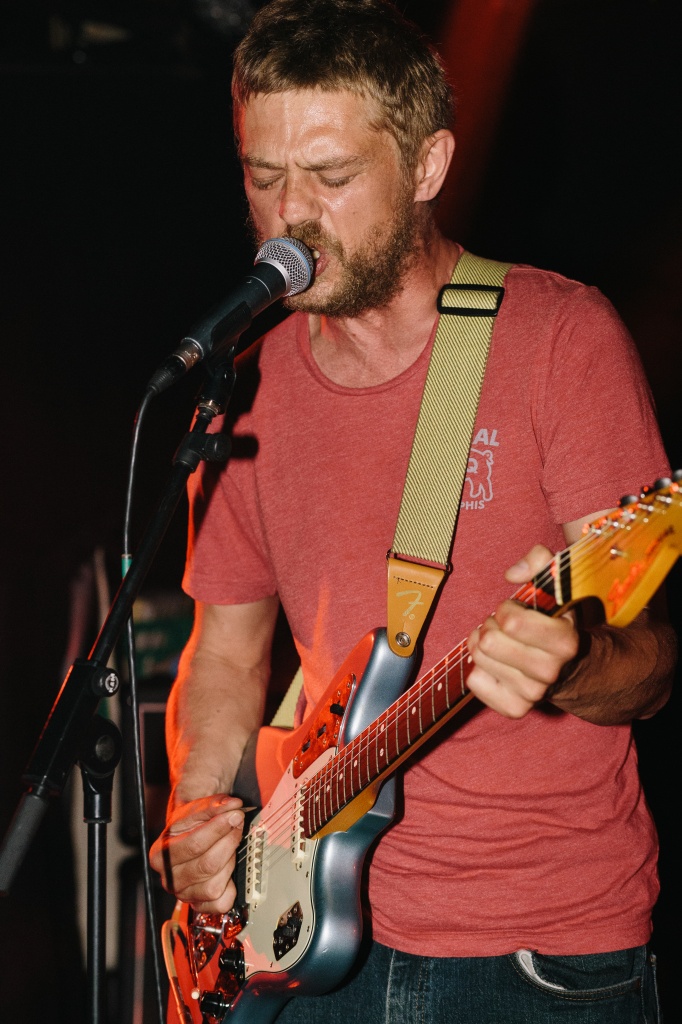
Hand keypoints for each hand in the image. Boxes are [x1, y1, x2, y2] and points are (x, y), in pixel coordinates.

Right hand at [149, 794, 246, 912]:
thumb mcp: (197, 808)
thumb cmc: (190, 823)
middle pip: (207, 865)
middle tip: (237, 826)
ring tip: (230, 847)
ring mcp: (183, 894)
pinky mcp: (199, 905)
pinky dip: (230, 889)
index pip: (194, 845)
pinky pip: (221, 904)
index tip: (235, 815)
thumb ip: (215, 804)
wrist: (189, 834)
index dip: (219, 829)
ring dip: (229, 863)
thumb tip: (234, 805)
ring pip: (214, 886)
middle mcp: (168, 878)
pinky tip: (228, 871)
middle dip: (228, 842)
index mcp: (160, 854)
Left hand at [466, 544, 579, 717]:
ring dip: (484, 644)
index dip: (506, 608)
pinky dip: (481, 668)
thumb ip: (539, 562)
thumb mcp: (560, 584)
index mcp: (564, 641)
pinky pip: (474, 681)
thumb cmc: (560, 622)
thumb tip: (511, 574)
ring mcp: (532, 695)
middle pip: (488, 641)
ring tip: (501, 642)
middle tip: (505, 627)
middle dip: (491, 625)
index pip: (511, 622)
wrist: (575, 670)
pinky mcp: (514, 709)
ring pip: (478, 658)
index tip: (516, 609)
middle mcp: (549, 672)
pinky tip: (498, 663)